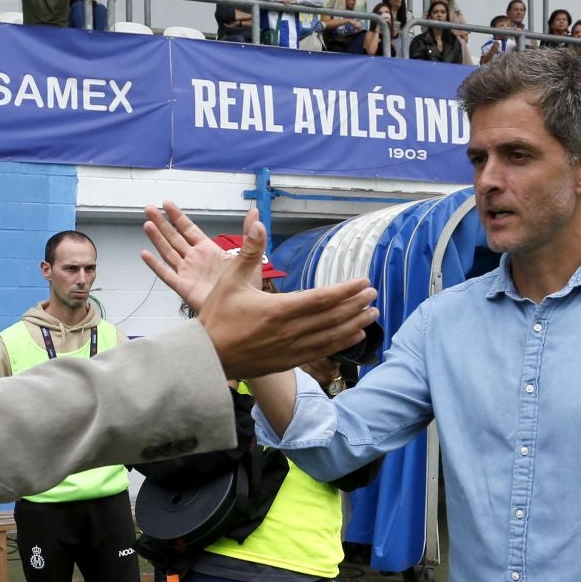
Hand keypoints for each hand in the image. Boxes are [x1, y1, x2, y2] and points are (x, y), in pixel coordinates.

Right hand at [140, 202, 377, 379]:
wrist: (206, 358)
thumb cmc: (217, 317)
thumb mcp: (230, 280)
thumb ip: (249, 251)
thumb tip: (259, 220)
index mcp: (278, 309)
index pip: (322, 298)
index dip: (346, 289)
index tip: (364, 281)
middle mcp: (290, 331)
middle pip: (332, 317)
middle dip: (356, 304)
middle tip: (374, 293)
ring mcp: (291, 349)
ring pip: (331, 336)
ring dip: (354, 324)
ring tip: (373, 314)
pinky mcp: (289, 361)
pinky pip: (322, 352)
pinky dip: (341, 343)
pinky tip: (353, 336)